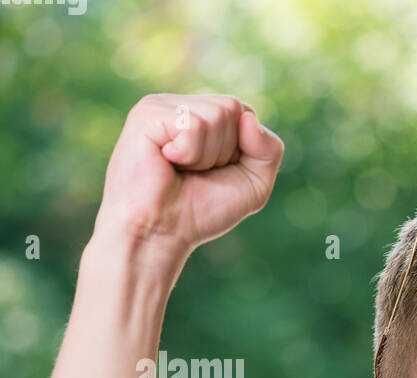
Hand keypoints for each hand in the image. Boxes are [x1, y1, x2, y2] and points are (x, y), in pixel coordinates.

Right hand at [94, 93, 283, 260]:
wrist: (160, 233)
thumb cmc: (201, 211)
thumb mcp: (254, 184)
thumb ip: (269, 149)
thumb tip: (248, 118)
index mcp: (204, 116)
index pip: (246, 112)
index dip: (244, 150)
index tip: (216, 171)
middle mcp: (183, 106)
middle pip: (234, 108)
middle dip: (225, 152)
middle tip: (194, 172)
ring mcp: (162, 105)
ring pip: (217, 115)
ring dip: (207, 156)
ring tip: (180, 168)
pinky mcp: (146, 113)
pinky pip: (194, 124)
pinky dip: (190, 153)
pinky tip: (166, 161)